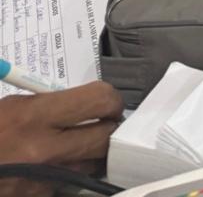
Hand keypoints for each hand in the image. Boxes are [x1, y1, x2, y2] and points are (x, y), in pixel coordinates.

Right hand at [0, 82, 122, 196]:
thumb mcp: (12, 107)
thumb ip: (47, 104)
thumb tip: (83, 102)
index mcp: (36, 116)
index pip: (98, 101)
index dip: (109, 99)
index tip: (107, 101)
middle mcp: (45, 149)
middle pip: (105, 138)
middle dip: (110, 129)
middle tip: (106, 122)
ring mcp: (44, 181)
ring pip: (91, 165)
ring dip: (93, 154)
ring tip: (83, 143)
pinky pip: (68, 183)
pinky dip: (69, 174)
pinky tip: (57, 165)